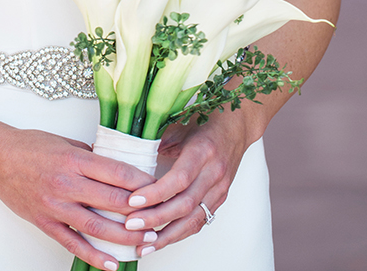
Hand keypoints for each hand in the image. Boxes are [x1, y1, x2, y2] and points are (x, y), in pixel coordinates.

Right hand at [0, 126, 157, 270]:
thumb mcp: (65, 142)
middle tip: (160, 219)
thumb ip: (91, 156)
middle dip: (140, 213)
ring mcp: (55, 206)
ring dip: (124, 238)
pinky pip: (73, 243)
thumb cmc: (30, 146)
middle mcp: (67, 183)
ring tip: (145, 243)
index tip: (158, 189)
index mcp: (74, 160)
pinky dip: (94, 256)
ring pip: (96, 227)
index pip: (117, 173)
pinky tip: (111, 263)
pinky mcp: (45, 222)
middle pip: (112, 201)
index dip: (142, 183)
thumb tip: (117, 166)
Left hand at [121, 112, 254, 255]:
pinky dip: (180, 233)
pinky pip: (200, 221)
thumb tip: (132, 159)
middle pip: (185, 204)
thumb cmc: (205, 121)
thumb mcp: (180, 124)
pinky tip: (161, 240)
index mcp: (203, 150)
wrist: (237, 126)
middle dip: (156, 218)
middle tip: (130, 225)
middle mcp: (215, 172)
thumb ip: (158, 142)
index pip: (179, 179)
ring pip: (194, 219)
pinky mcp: (220, 199)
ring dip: (167, 235)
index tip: (133, 201)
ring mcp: (220, 188)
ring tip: (143, 246)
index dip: (156, 193)